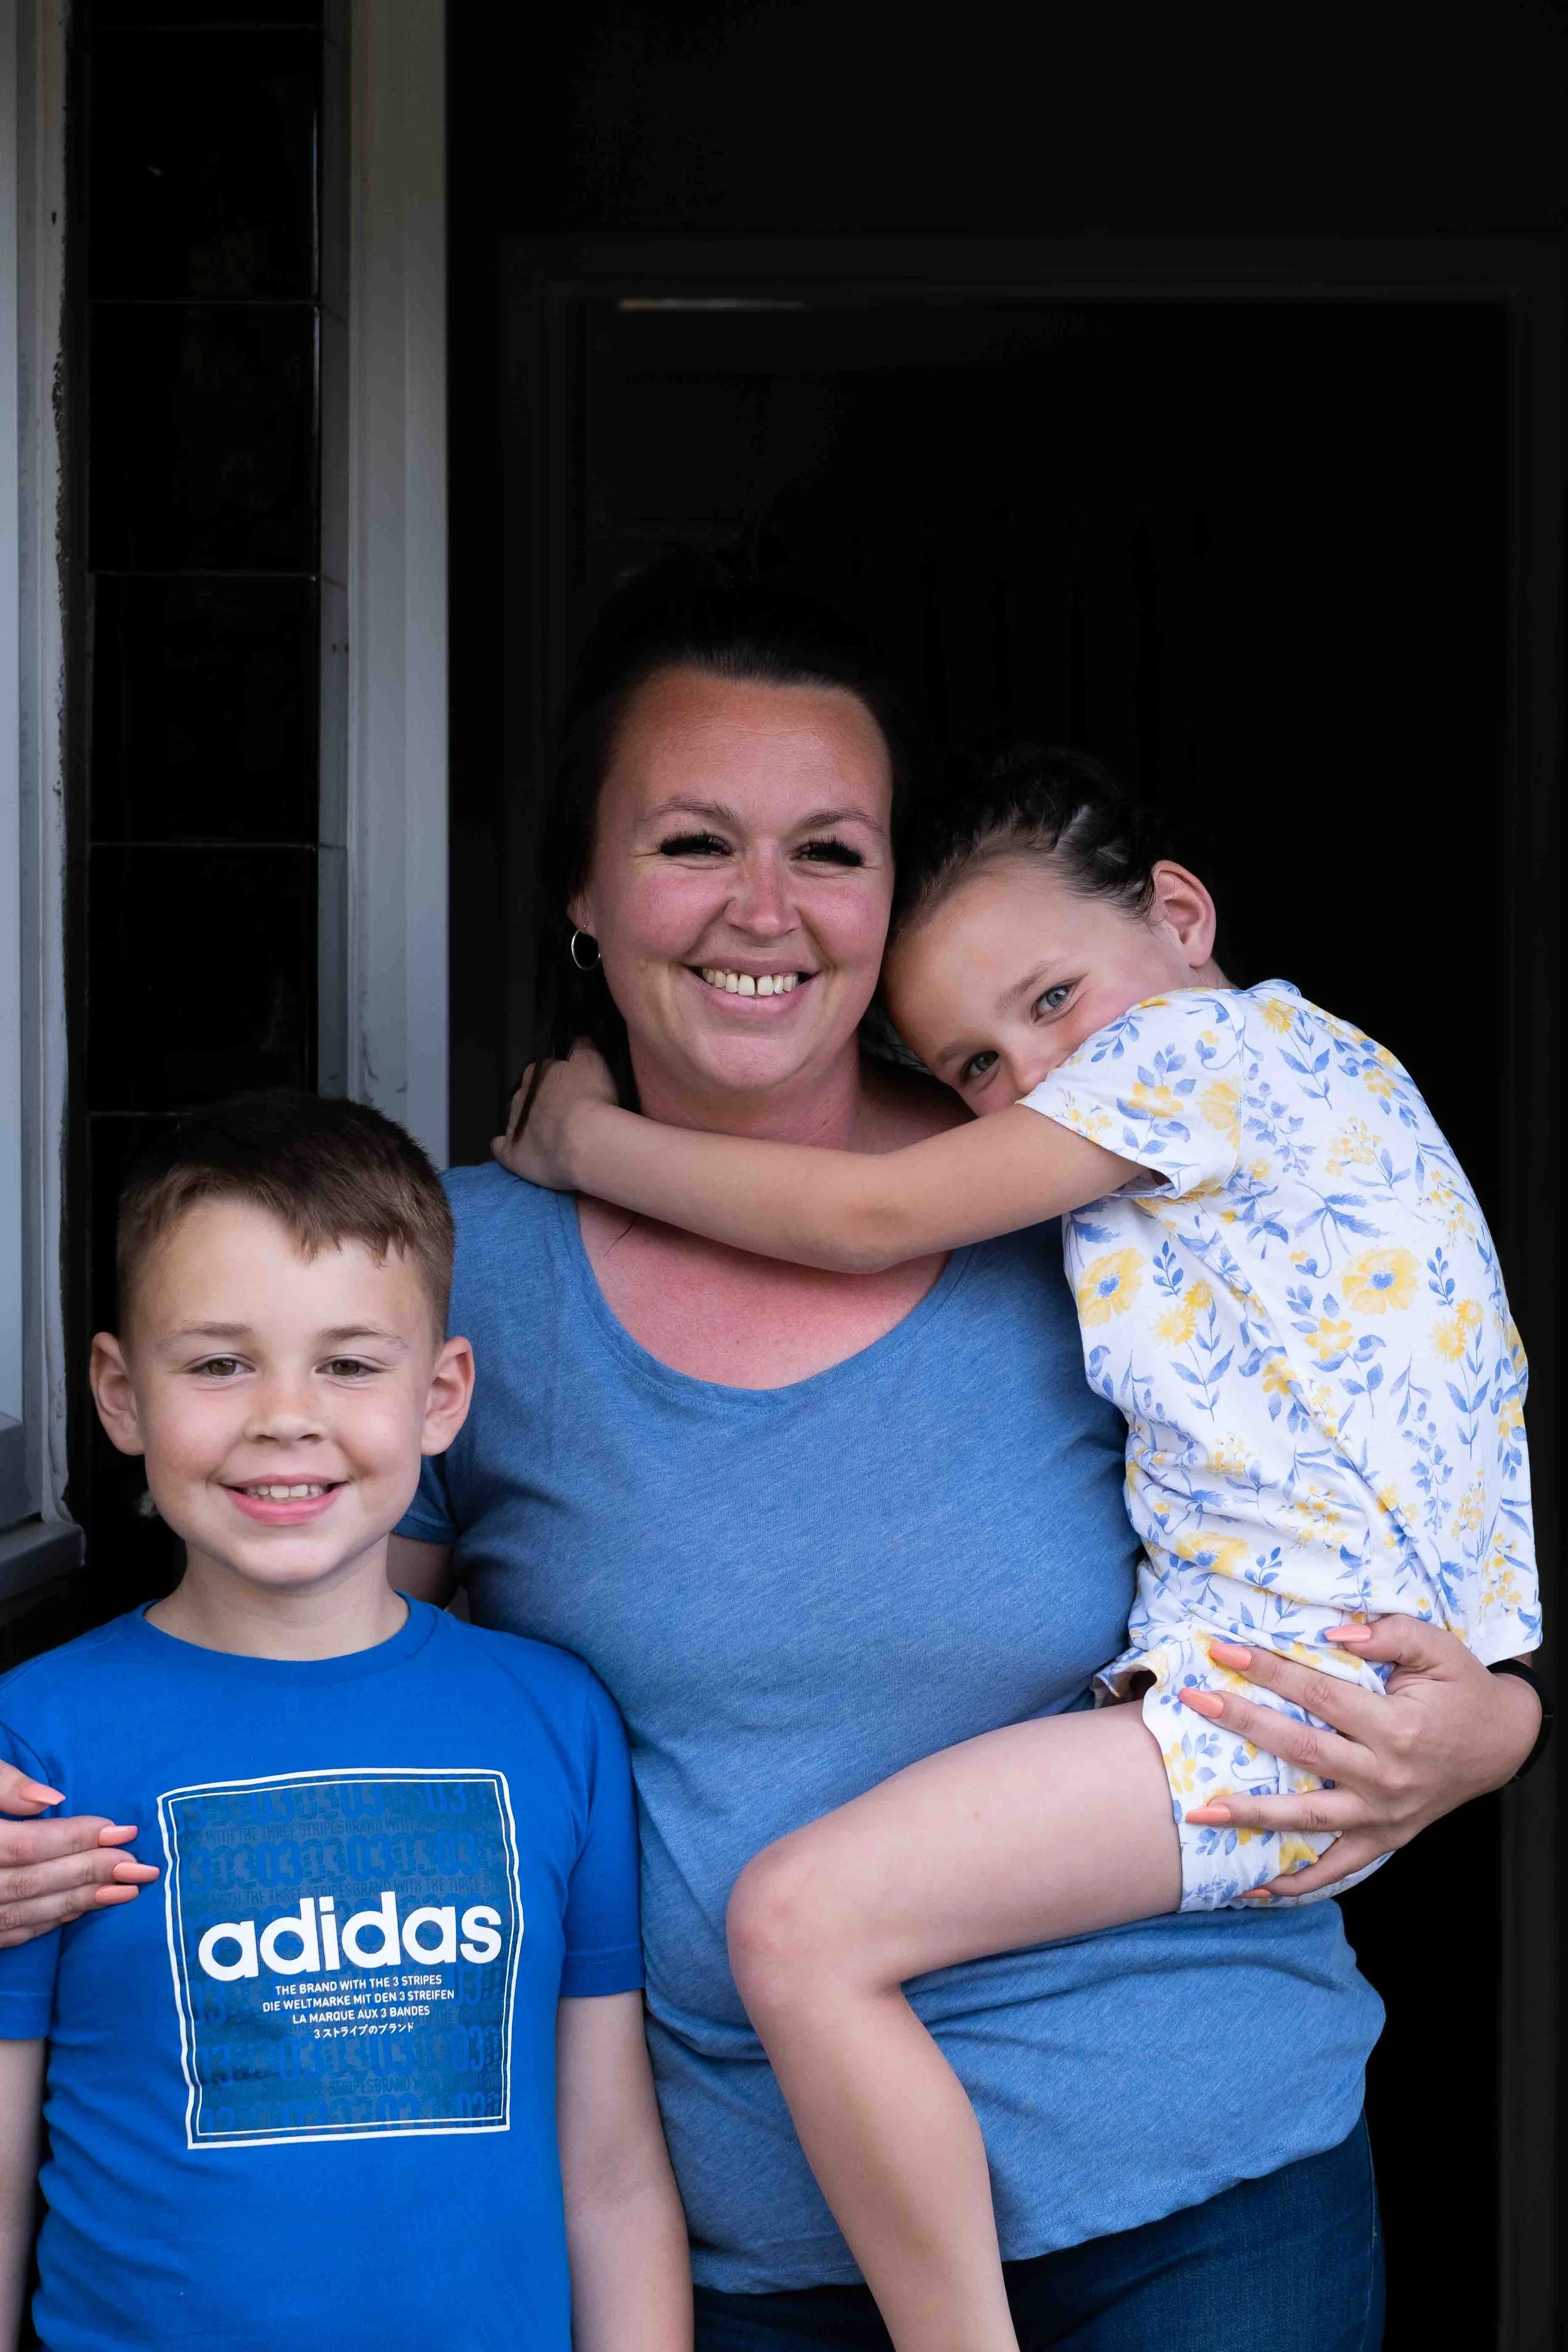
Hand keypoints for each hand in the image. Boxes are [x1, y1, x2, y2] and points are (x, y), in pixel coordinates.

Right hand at [0, 1763, 159, 1947]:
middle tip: (143, 1867)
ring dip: (81, 1902)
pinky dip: (49, 1922)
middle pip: (36, 1881)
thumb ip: (4, 1786)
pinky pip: (12, 1932)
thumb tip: (52, 1797)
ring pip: (27, 1911)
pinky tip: (82, 1910)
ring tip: (128, 1892)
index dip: (78, 1838)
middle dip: (93, 1872)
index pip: (29, 1845)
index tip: (124, 1831)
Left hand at [491, 1041, 618, 1191]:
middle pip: (528, 1095)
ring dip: (526, 1123)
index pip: (544, 1070)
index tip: (571, 1088)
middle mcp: (520, 1096)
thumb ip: (583, 1048)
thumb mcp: (593, 1062)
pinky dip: (503, 1147)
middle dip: (541, 1101)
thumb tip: (578, 1039)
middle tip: (562, 1112)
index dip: (558, 1079)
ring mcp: (513, 1125)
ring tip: (546, 1134)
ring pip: (515, 1119)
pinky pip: (501, 1148)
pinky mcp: (512, 1153)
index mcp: (537, 1073)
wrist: (583, 1141)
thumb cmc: (590, 1098)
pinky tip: (509, 1148)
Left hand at [1179, 1615, 1541, 1897]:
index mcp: (1398, 1727)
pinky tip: (1255, 1885)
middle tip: (1194, 1701)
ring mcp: (1385, 1816)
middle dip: (1243, 1724)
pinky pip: (1338, 1868)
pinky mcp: (1386, 1839)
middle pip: (1301, 1751)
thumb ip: (1387, 1634)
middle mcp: (1388, 1777)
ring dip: (1251, 1815)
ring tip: (1197, 1812)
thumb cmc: (1462, 1688)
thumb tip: (1330, 1636)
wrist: (1503, 1742)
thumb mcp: (1437, 1646)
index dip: (1270, 1670)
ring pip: (1308, 1818)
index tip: (1224, 1649)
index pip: (1319, 1695)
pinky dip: (1298, 1882)